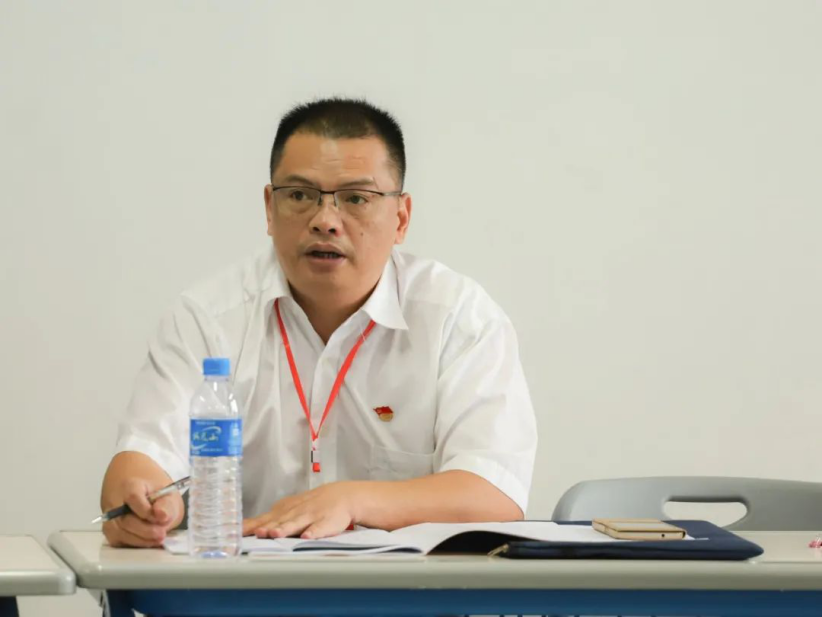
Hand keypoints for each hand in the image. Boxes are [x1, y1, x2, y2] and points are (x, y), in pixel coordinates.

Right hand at [102, 478, 182, 547]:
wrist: (137, 493)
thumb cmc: (152, 493)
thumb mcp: (166, 492)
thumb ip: (167, 504)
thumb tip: (162, 515)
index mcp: (129, 486)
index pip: (133, 497)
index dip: (147, 511)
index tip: (162, 518)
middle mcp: (114, 502)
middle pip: (124, 519)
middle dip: (145, 530)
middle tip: (161, 534)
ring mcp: (109, 517)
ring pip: (119, 533)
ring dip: (140, 540)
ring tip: (158, 539)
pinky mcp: (109, 531)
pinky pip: (118, 541)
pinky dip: (134, 544)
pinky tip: (148, 542)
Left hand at [243, 482, 362, 539]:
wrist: (340, 496)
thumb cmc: (308, 506)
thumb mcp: (286, 510)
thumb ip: (266, 520)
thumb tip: (239, 528)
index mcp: (283, 511)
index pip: (264, 519)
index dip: (252, 526)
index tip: (237, 533)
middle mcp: (294, 513)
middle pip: (278, 521)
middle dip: (267, 528)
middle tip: (256, 533)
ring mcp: (310, 516)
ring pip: (296, 523)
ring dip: (285, 528)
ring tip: (275, 533)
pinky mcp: (326, 522)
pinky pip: (320, 528)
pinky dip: (313, 532)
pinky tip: (306, 536)